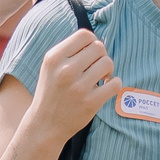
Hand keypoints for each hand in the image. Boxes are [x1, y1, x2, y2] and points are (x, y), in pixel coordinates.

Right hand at [27, 27, 119, 144]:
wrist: (44, 125)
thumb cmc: (52, 92)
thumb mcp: (51, 68)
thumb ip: (70, 52)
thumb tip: (98, 42)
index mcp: (53, 58)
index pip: (85, 35)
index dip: (92, 42)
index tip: (89, 55)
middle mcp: (64, 71)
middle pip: (99, 47)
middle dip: (100, 57)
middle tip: (93, 69)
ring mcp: (78, 87)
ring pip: (108, 63)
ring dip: (107, 70)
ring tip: (98, 79)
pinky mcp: (90, 102)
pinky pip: (115, 83)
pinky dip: (114, 84)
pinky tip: (104, 89)